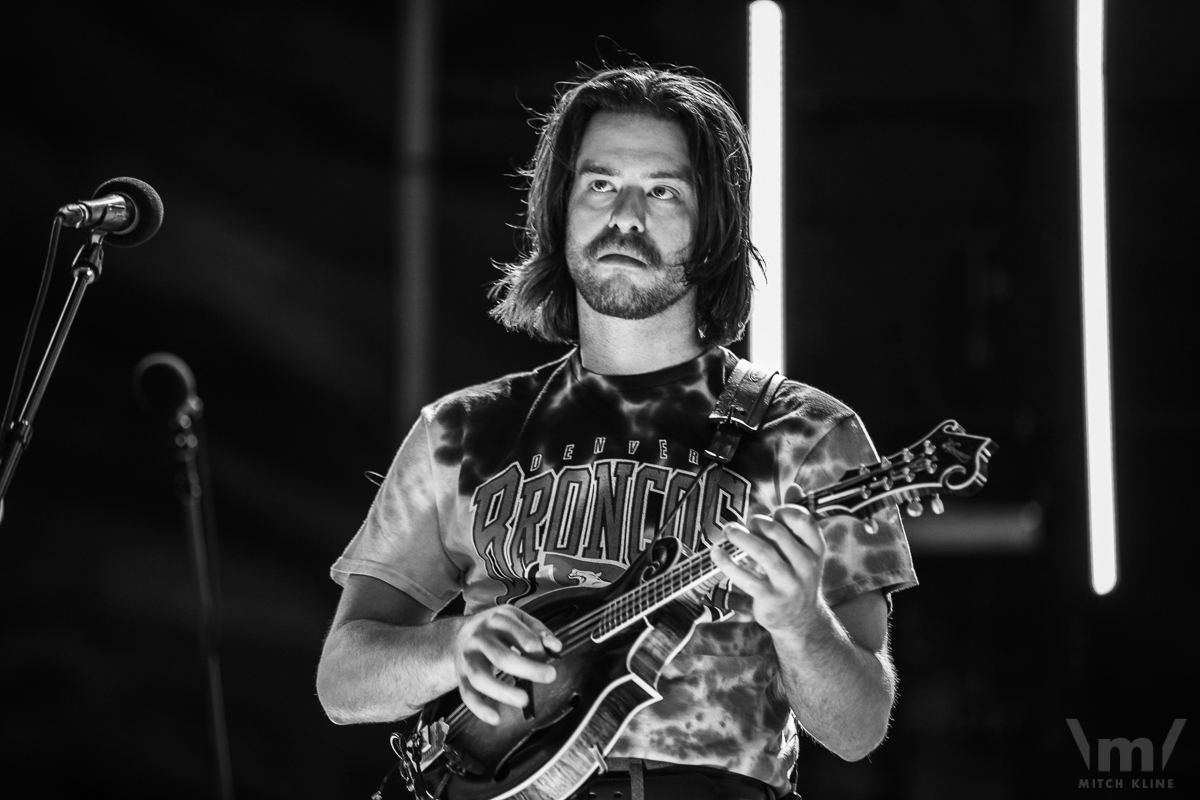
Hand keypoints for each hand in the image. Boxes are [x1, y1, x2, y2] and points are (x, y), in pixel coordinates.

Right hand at [451, 605, 561, 724]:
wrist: (460, 634)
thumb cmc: (496, 628)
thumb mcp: (518, 619)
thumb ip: (538, 631)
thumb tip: (555, 647)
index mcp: (496, 620)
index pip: (517, 632)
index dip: (535, 644)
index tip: (547, 654)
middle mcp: (479, 638)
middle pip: (501, 657)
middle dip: (527, 668)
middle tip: (550, 676)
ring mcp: (468, 658)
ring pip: (481, 677)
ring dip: (502, 691)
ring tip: (524, 699)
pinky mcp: (461, 676)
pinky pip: (468, 694)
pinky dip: (480, 709)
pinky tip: (495, 718)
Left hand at [710, 482, 826, 637]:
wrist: (800, 620)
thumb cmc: (797, 575)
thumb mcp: (804, 549)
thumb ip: (796, 518)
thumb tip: (793, 486)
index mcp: (816, 548)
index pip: (804, 520)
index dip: (784, 511)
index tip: (772, 514)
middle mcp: (806, 565)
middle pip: (778, 534)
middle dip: (757, 523)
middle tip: (746, 524)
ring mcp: (789, 583)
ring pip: (763, 553)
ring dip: (741, 538)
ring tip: (729, 530)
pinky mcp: (770, 598)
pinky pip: (746, 577)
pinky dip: (728, 563)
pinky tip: (716, 553)